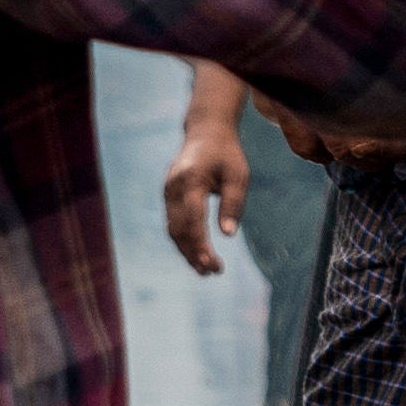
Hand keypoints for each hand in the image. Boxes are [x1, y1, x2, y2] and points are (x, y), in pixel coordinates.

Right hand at [159, 67, 250, 271]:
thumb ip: (233, 204)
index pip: (193, 219)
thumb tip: (227, 234)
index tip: (213, 264)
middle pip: (179, 229)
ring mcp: (167, 191)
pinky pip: (173, 223)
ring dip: (187, 251)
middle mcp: (173, 187)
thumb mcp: (238, 175)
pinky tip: (197, 253)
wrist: (206, 132)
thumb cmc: (226, 154)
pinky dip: (183, 241)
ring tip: (205, 270)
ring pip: (173, 229)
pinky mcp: (168, 195)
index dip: (200, 244)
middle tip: (213, 273)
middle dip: (194, 254)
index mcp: (191, 179)